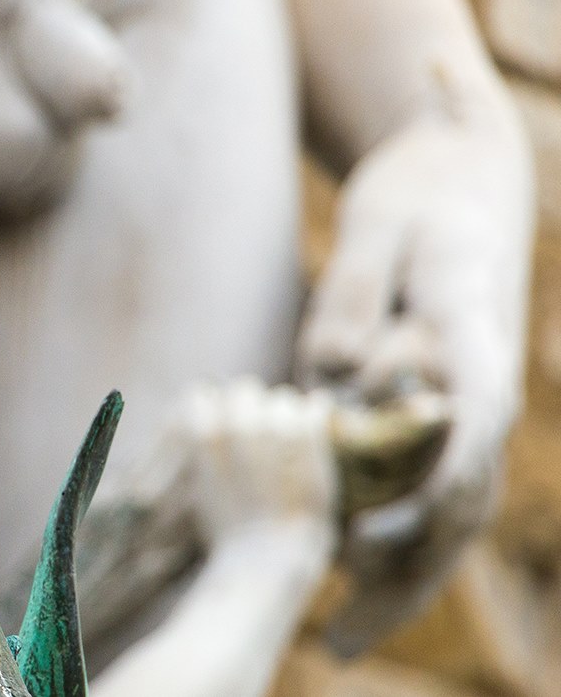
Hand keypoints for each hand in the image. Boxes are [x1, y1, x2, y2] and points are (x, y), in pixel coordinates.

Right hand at [180, 379, 338, 552]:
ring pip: (282, 397)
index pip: (203, 393)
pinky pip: (317, 404)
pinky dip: (319, 409)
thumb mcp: (195, 485)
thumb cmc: (227, 532)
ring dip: (285, 413)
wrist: (267, 559)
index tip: (224, 427)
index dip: (214, 411)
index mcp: (202, 432)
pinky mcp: (311, 438)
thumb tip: (206, 419)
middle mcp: (237, 421)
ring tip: (291, 442)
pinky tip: (320, 417)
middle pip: (244, 388)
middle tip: (260, 435)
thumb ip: (201, 449)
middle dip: (251, 407)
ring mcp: (276, 426)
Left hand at [298, 112, 531, 653]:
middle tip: (342, 634)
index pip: (460, 440)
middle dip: (405, 573)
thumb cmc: (417, 193)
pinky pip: (429, 487)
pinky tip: (348, 571)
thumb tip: (324, 378)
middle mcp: (481, 388)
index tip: (368, 549)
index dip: (418, 502)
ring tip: (343, 633)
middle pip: (457, 501)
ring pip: (448, 509)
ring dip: (402, 573)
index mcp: (472, 343)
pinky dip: (396, 534)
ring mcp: (471, 404)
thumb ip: (349, 303)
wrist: (465, 171)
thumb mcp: (378, 230)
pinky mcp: (446, 407)